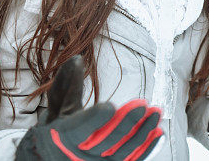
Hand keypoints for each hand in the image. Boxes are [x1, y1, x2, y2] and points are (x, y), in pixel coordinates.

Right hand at [16, 56, 162, 160]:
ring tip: (156, 113)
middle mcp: (79, 155)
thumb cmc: (54, 131)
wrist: (49, 159)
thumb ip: (67, 85)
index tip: (111, 106)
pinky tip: (158, 133)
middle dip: (127, 122)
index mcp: (63, 137)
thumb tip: (77, 59)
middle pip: (106, 140)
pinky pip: (132, 160)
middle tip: (144, 105)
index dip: (95, 119)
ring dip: (143, 132)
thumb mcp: (57, 108)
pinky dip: (147, 148)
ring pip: (123, 151)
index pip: (80, 129)